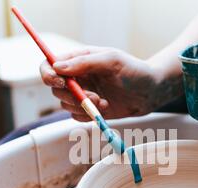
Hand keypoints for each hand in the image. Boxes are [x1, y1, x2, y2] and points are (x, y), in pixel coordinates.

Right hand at [40, 46, 167, 121]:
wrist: (149, 93)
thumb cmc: (134, 71)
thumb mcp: (111, 60)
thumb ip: (84, 62)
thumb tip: (57, 67)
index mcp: (78, 60)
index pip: (49, 65)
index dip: (48, 74)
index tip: (61, 82)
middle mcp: (76, 77)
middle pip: (55, 88)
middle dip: (72, 95)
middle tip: (94, 97)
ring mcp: (81, 94)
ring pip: (64, 104)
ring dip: (82, 106)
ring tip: (104, 102)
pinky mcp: (88, 110)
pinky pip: (76, 117)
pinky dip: (88, 115)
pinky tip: (106, 108)